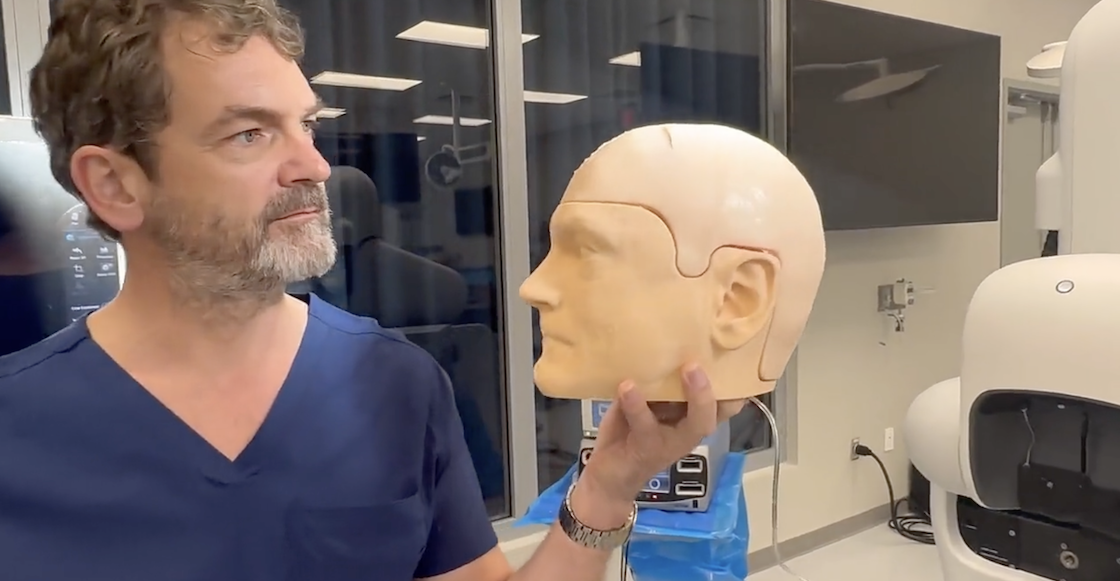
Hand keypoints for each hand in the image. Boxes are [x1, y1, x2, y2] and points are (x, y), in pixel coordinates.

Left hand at [581, 364, 745, 504]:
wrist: (608, 474)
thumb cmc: (631, 429)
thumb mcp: (649, 401)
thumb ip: (660, 381)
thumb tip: (664, 342)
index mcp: (694, 417)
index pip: (726, 404)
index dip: (737, 387)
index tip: (735, 359)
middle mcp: (689, 431)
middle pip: (716, 414)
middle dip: (713, 390)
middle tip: (698, 364)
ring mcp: (671, 443)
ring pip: (693, 424)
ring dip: (691, 396)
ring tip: (683, 369)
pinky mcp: (647, 449)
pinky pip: (646, 425)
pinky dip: (637, 404)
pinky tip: (627, 386)